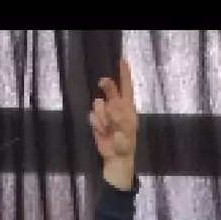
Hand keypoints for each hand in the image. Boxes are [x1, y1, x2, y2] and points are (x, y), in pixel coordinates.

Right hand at [89, 57, 137, 181]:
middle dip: (107, 87)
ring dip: (102, 116)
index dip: (124, 74)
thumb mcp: (127, 131)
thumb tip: (111, 105)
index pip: (126, 87)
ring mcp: (105, 113)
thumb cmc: (126, 144)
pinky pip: (92, 116)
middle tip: (102, 82)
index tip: (122, 61)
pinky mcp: (96, 121)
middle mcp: (116, 107)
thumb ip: (120, 117)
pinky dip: (96, 124)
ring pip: (98, 104)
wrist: (116, 158)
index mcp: (128, 108)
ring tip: (108, 129)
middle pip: (109, 90)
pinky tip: (102, 132)